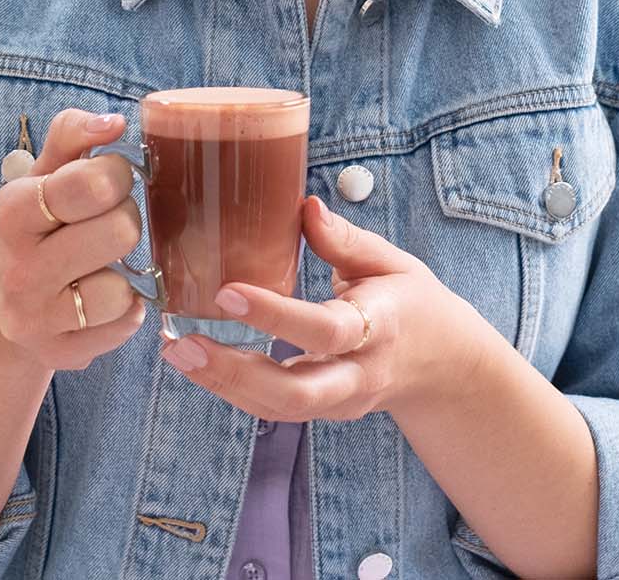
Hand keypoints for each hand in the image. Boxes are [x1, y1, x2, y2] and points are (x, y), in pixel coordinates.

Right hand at [0, 108, 149, 371]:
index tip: (110, 177)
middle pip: (120, 232)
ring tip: (100, 263)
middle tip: (106, 220)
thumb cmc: (33, 224)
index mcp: (12, 213)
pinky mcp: (60, 355)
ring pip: (123, 288)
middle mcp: (19, 270)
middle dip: (125, 218)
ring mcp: (37, 319)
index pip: (91, 184)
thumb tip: (114, 122)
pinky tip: (100, 296)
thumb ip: (73, 133)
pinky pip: (126, 325)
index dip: (116, 174)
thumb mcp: (42, 172)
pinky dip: (125, 308)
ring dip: (124, 271)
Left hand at [158, 193, 496, 421]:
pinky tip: (196, 362)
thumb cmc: (412, 303)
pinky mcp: (321, 412)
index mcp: (379, 328)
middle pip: (295, 393)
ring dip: (222, 385)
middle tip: (182, 345)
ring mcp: (338, 403)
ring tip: (175, 352)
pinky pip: (272, 410)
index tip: (227, 291)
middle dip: (234, 373)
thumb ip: (346, 239)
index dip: (275, 315)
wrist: (443, 367)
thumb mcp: (392, 262)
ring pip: (277, 410)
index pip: (324, 330)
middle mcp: (357, 376)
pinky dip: (231, 390)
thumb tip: (304, 205)